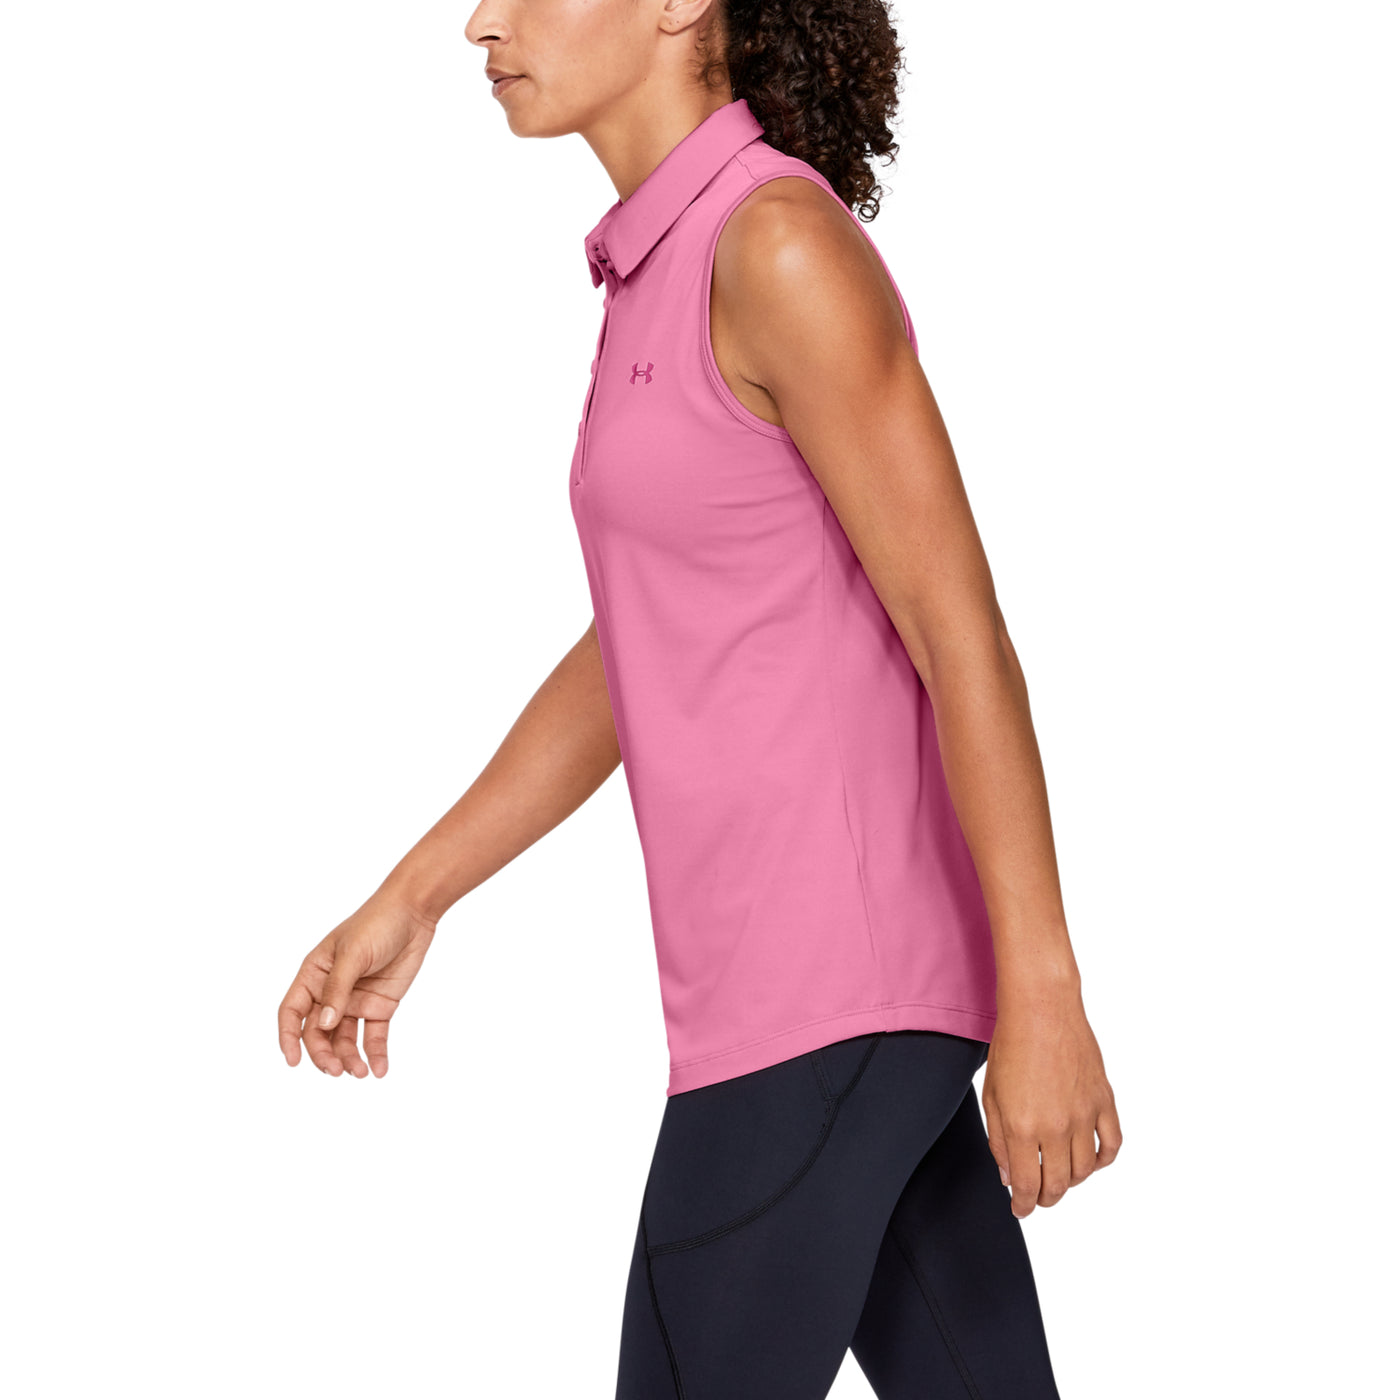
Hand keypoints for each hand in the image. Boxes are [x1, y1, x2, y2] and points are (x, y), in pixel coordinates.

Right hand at [276, 886, 438, 1077]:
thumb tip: (322, 1024)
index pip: (292, 1012)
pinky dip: (374, 1054)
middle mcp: (331, 992)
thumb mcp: (353, 955)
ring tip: (360, 1073)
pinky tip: (379, 1070)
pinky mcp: (380, 1006)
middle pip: (318, 1032)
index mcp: (314, 975)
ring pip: (344, 1039)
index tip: (293, 1062)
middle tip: (337, 1070)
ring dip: (349, 1058)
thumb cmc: (376, 924)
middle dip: (323, 1054)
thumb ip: (337, 989)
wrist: (414, 913)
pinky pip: (373, 1036)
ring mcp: (355, 1000)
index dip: (288, 1038)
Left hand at [981, 972, 1121, 1218]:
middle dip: (1046, 1198)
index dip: (1022, 1204)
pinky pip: (1112, 1145)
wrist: (1042, 1008)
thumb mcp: (992, 1095)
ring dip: (1072, 1181)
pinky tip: (1090, 1161)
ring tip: (1059, 1177)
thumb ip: (1000, 1140)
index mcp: (1024, 1127)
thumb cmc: (1011, 1045)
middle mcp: (1057, 1126)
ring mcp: (1085, 1114)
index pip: (1026, 1184)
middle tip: (1038, 1197)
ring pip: (1085, 1170)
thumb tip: (1008, 1175)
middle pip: (1058, 1184)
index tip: (1020, 1209)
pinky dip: (1102, 1160)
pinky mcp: (1104, 1100)